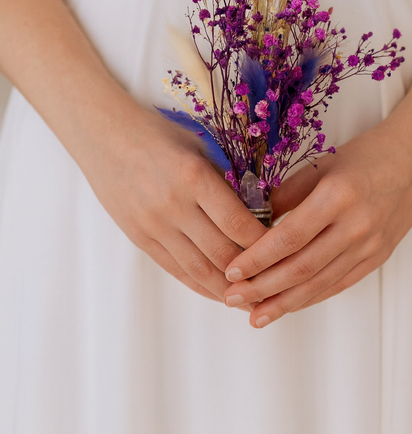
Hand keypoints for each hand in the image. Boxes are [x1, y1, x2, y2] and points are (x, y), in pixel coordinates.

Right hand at [81, 102, 265, 308]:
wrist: (104, 136)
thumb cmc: (159, 134)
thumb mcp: (199, 147)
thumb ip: (225, 180)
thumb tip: (262, 213)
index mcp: (194, 177)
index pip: (239, 224)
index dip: (265, 244)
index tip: (285, 250)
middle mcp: (173, 206)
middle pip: (222, 254)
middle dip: (253, 274)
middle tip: (277, 283)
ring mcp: (154, 226)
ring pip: (200, 271)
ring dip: (229, 289)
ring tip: (254, 299)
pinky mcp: (140, 239)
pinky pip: (176, 270)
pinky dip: (201, 285)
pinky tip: (220, 293)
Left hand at [223, 118, 411, 325]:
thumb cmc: (363, 156)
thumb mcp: (320, 164)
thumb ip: (286, 194)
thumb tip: (248, 224)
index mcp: (338, 195)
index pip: (289, 237)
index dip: (257, 259)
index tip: (232, 271)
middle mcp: (357, 224)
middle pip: (302, 267)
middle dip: (263, 288)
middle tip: (233, 299)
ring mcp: (371, 245)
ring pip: (320, 283)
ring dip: (284, 303)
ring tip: (256, 316)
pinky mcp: (378, 257)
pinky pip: (339, 283)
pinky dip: (311, 297)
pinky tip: (289, 306)